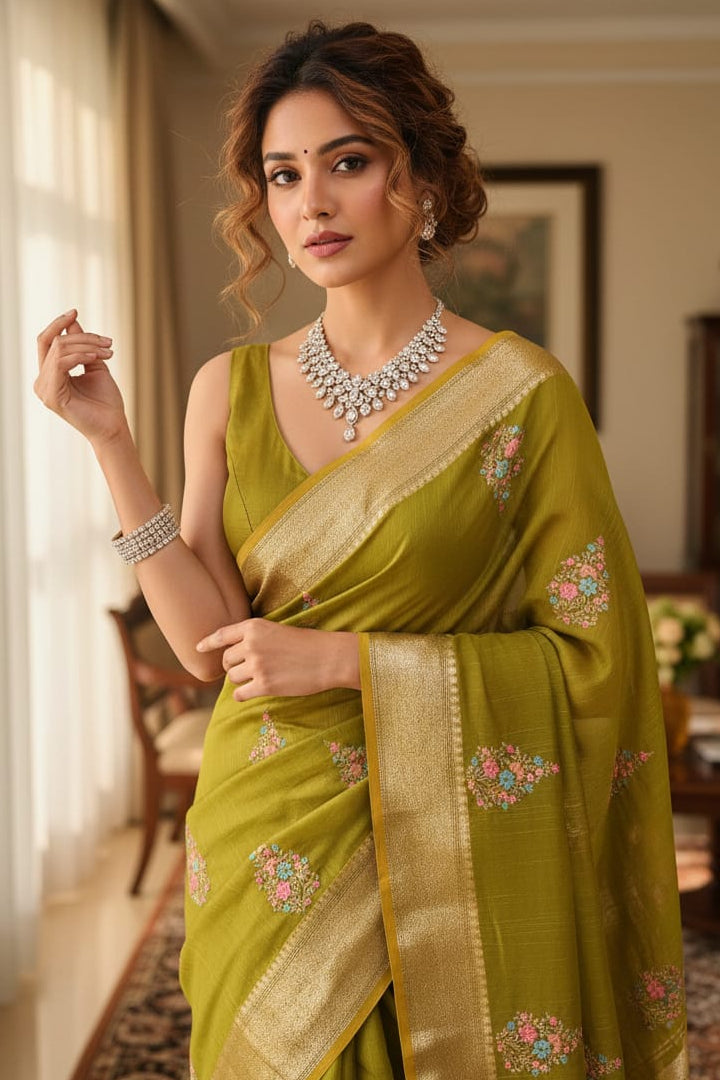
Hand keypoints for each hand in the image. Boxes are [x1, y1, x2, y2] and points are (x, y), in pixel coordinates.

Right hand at [34, 309, 127, 446]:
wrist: (113, 426)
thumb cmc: (106, 401)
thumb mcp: (94, 364)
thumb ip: (82, 345)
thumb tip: (72, 322)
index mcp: (49, 374)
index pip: (45, 341)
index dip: (57, 323)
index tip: (75, 311)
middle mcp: (42, 381)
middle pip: (54, 342)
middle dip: (83, 336)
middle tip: (108, 342)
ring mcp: (44, 390)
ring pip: (59, 349)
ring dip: (87, 346)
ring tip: (108, 352)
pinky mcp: (52, 397)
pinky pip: (61, 363)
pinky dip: (81, 356)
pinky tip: (97, 357)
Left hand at [196, 618, 359, 700]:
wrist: (328, 657)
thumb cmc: (306, 643)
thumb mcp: (276, 630)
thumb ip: (254, 638)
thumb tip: (232, 656)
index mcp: (254, 627)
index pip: (221, 635)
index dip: (207, 642)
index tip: (198, 648)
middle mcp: (251, 644)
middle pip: (225, 660)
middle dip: (232, 666)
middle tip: (246, 669)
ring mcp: (257, 665)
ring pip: (232, 677)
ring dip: (240, 680)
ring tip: (256, 678)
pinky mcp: (264, 685)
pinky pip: (240, 693)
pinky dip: (243, 694)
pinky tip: (251, 692)